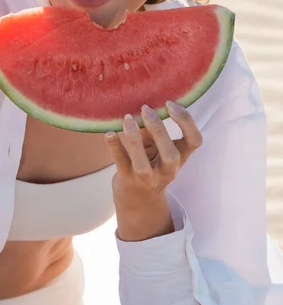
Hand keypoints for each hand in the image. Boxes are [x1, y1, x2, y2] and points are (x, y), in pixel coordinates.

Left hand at [105, 101, 202, 240]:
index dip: (186, 121)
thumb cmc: (150, 164)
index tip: (170, 104)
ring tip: (127, 118)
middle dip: (159, 130)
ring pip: (142, 164)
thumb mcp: (156, 147)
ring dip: (134, 139)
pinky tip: (109, 134)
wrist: (138, 201)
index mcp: (180, 158)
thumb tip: (143, 107)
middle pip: (171, 154)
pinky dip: (114, 147)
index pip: (195, 141)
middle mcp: (167, 171)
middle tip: (145, 109)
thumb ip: (152, 130)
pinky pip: (120, 163)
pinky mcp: (127, 180)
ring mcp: (147, 178)